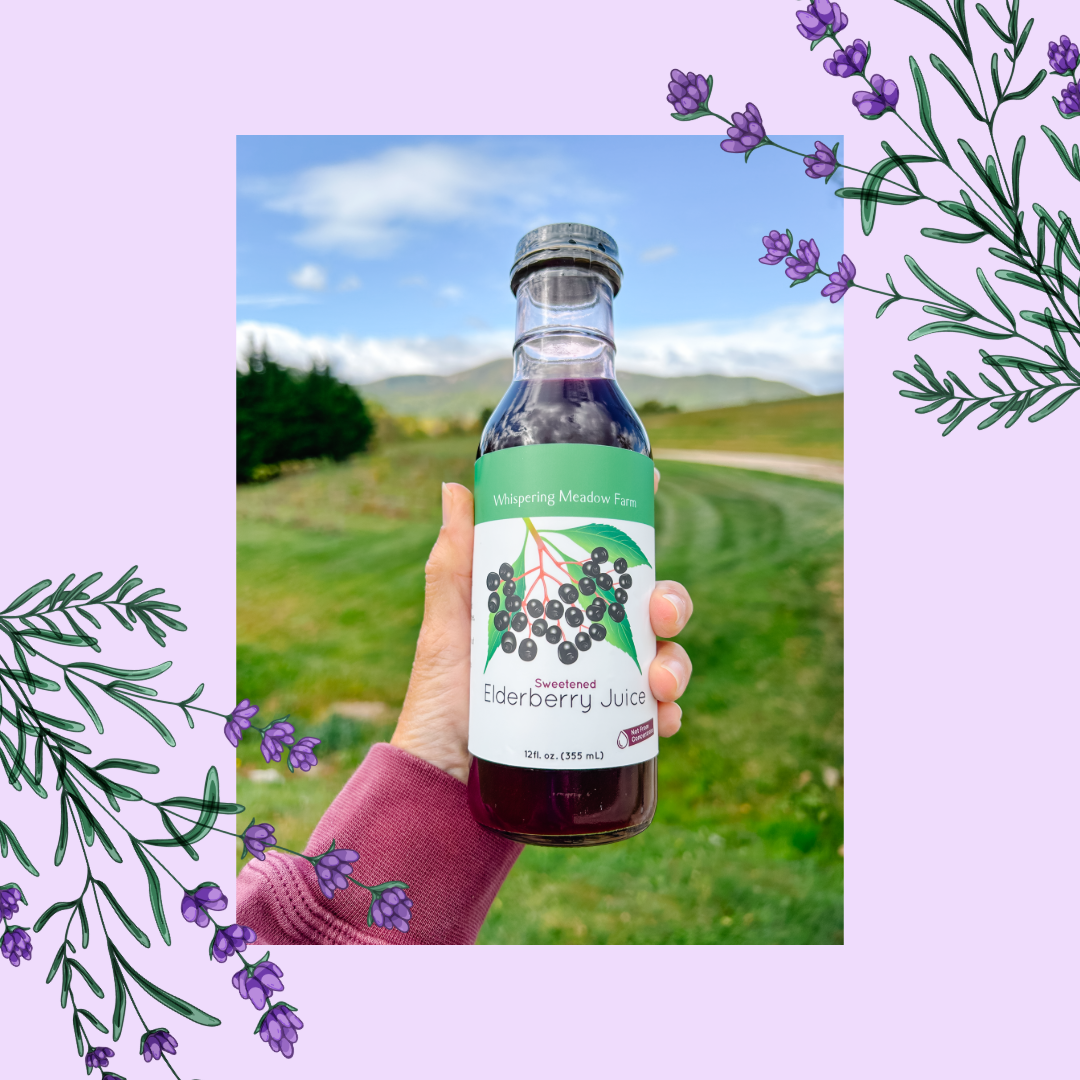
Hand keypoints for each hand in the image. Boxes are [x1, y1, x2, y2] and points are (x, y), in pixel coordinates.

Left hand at [392, 477, 693, 782]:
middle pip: (649, 608)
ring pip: (663, 660)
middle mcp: (587, 642)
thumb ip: (454, 564)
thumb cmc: (440, 697)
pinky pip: (652, 719)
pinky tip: (663, 718)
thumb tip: (455, 489)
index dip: (635, 526)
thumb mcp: (448, 626)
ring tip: (661, 681)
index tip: (651, 487)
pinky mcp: (606, 733)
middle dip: (672, 602)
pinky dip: (667, 714)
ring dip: (677, 663)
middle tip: (662, 613)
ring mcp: (601, 687)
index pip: (606, 561)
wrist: (442, 780)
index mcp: (558, 607)